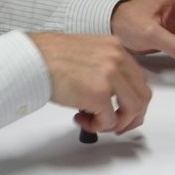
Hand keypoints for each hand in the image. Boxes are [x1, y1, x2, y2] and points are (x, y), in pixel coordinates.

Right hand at [28, 33, 151, 133]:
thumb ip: (104, 68)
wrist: (31, 59)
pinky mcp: (99, 95)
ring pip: (133, 110)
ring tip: (98, 124)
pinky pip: (110, 121)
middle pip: (143, 95)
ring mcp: (111, 77)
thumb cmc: (48, 58)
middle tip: (118, 126)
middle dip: (133, 116)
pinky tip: (80, 119)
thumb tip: (110, 95)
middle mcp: (118, 59)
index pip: (138, 78)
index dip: (134, 99)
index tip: (124, 111)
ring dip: (118, 124)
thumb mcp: (86, 53)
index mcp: (116, 47)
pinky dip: (98, 127)